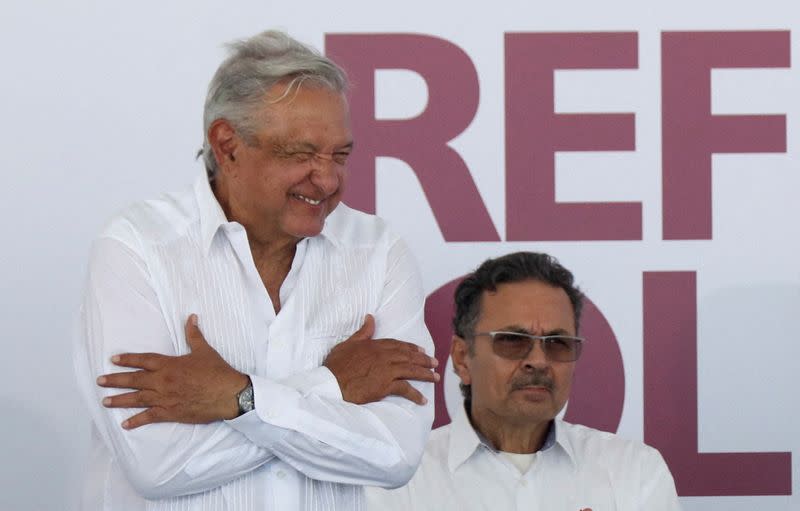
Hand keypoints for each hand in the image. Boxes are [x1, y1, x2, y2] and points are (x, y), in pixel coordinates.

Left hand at [97, 314, 248, 429]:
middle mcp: (163, 381)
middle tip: (100, 381)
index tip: (114, 360)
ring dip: (119, 400)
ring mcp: (165, 398)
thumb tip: (191, 317)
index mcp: (169, 365)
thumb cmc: (217, 371)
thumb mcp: (204, 350)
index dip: (127, 359)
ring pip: (137, 399)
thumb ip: (193, 334)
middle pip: (134, 380)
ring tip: (105, 401)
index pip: (143, 360)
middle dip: (115, 380)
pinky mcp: (171, 413)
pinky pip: (150, 417)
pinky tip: (125, 424)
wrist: (228, 394)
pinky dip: (136, 421)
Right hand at [323, 315, 438, 404]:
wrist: (331, 383)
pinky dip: (415, 395)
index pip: (398, 345)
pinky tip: (423, 400)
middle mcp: (384, 356)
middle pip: (408, 356)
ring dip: (425, 374)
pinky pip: (405, 389)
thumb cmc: (336, 365)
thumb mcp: (348, 343)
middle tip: (435, 363)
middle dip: (423, 360)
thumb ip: (363, 332)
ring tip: (435, 378)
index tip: (421, 350)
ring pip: (411, 370)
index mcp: (375, 346)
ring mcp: (386, 371)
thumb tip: (370, 317)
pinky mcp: (385, 385)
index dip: (411, 347)